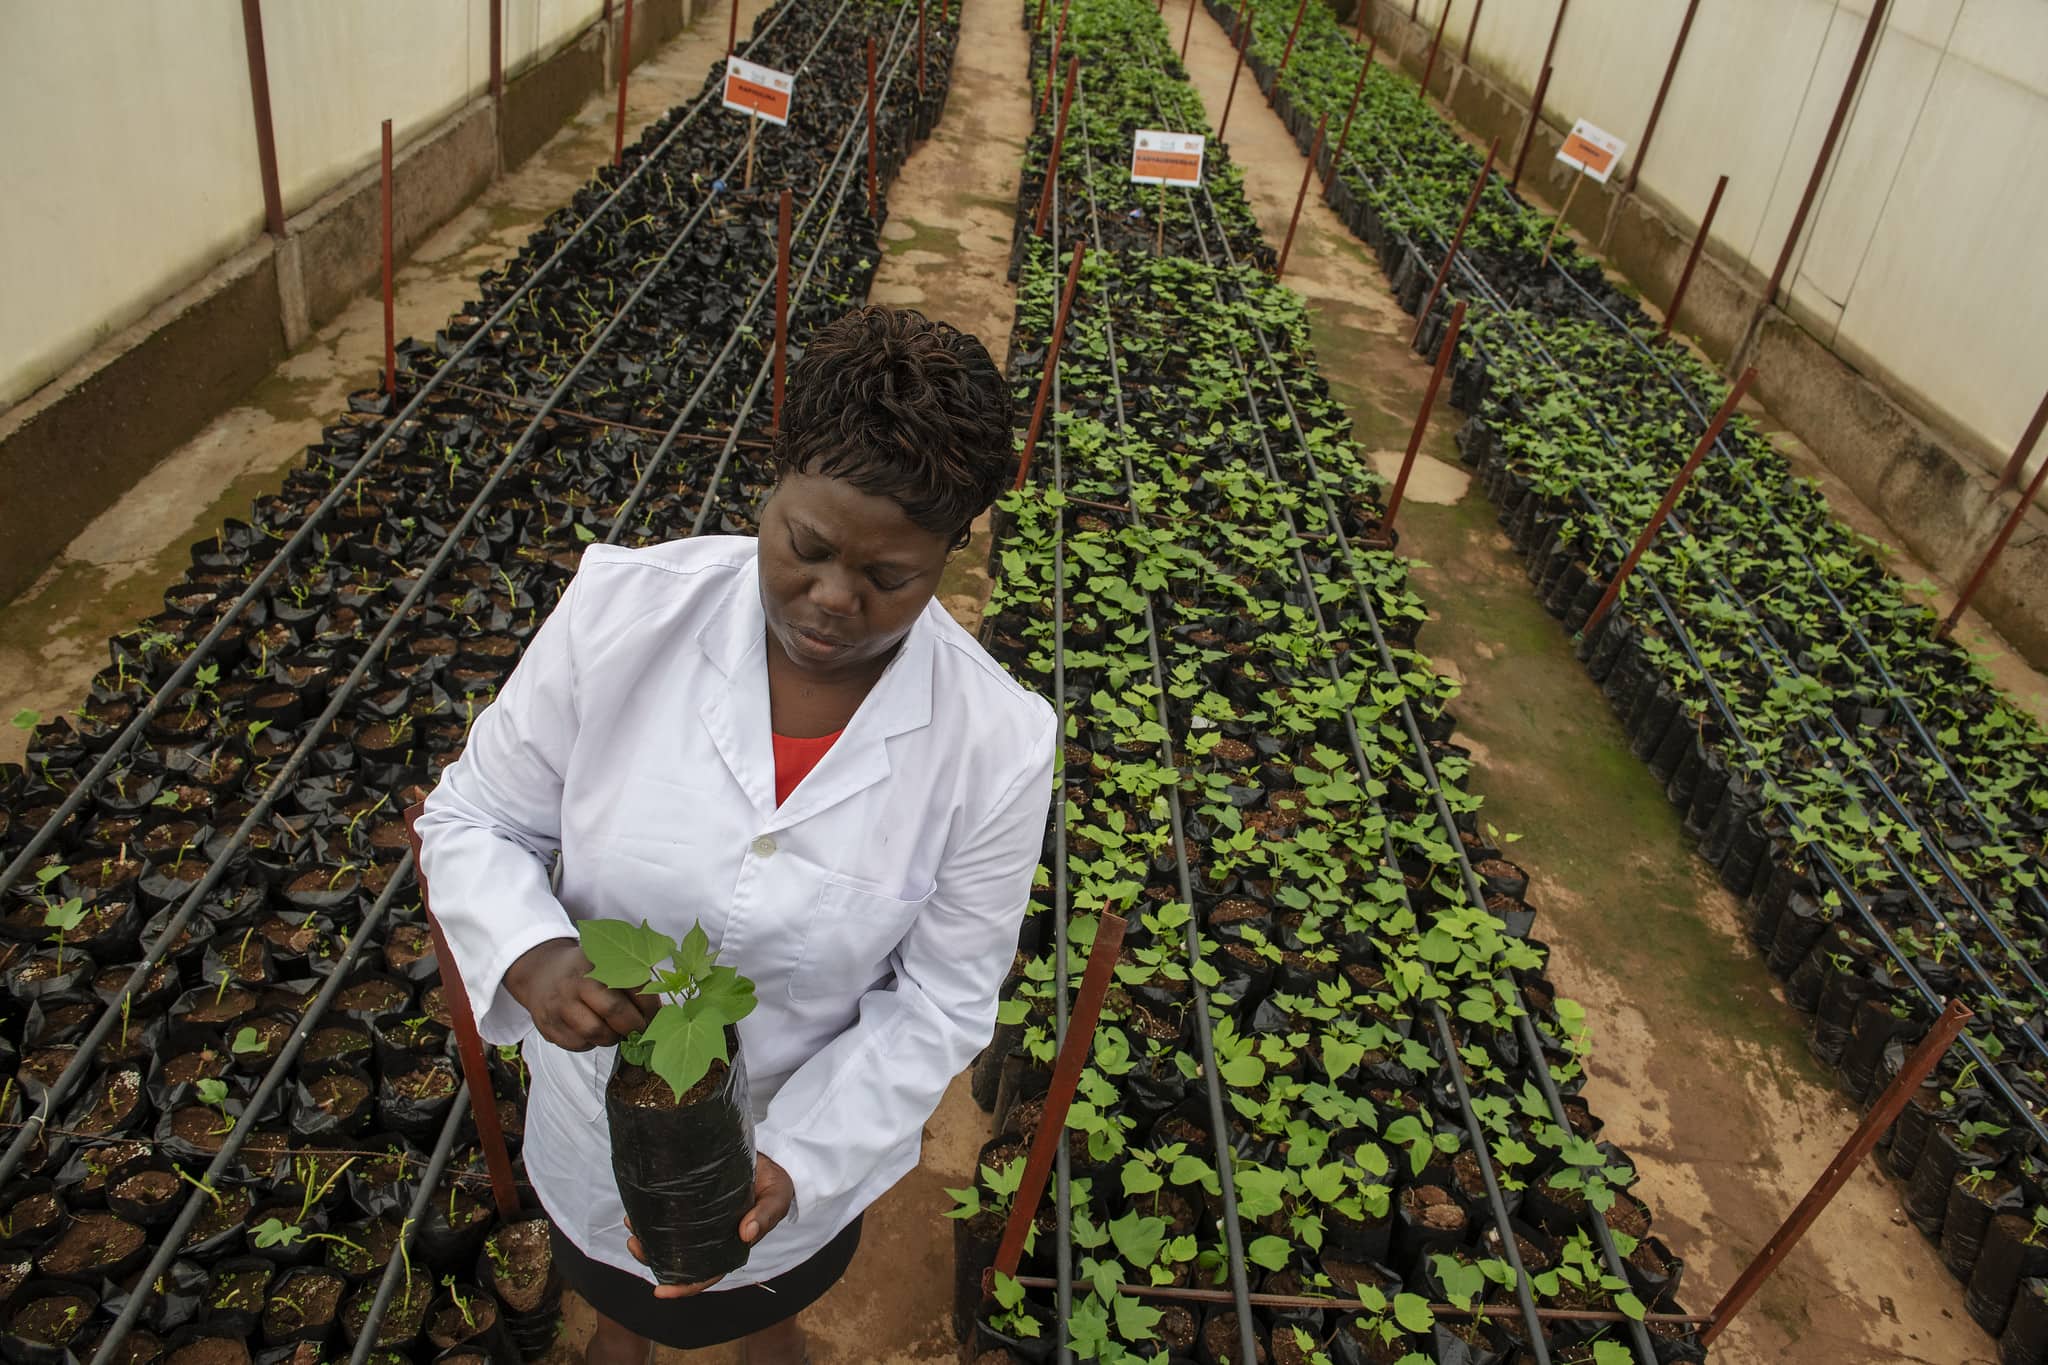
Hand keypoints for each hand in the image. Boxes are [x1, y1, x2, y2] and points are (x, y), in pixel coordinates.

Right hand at [503, 938, 655, 1050]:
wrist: (541, 972)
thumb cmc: (587, 971)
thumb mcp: (607, 961)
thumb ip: (634, 977)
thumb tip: (665, 1011)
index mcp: (598, 962)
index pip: (634, 986)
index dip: (650, 1007)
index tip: (657, 1017)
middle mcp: (576, 982)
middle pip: (614, 1011)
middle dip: (634, 1026)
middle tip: (639, 1030)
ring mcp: (559, 1004)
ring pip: (596, 1033)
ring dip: (612, 1038)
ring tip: (615, 1031)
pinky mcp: (547, 1025)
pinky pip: (578, 1045)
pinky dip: (591, 1043)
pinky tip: (594, 1032)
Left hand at [627, 1154, 795, 1298]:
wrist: (771, 1159)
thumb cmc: (774, 1183)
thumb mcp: (776, 1197)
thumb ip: (766, 1215)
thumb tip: (747, 1234)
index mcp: (732, 1245)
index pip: (707, 1274)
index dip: (684, 1287)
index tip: (661, 1291)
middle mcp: (713, 1238)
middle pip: (681, 1259)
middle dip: (654, 1259)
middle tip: (636, 1246)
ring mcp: (701, 1221)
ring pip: (671, 1238)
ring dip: (648, 1237)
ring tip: (632, 1225)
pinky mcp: (693, 1201)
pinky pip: (670, 1214)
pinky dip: (653, 1215)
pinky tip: (640, 1208)